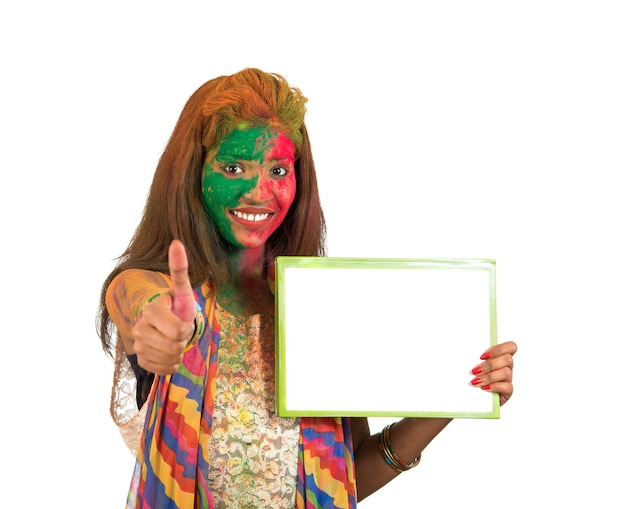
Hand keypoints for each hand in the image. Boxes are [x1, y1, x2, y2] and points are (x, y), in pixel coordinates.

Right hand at [131, 240, 195, 373]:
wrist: (166, 323)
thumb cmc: (177, 306)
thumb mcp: (182, 290)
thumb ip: (179, 268)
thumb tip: (177, 242)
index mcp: (151, 310)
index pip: (178, 331)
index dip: (187, 328)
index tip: (183, 320)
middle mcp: (139, 327)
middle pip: (174, 347)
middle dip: (183, 341)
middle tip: (180, 331)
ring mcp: (138, 344)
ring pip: (170, 359)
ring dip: (178, 352)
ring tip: (174, 340)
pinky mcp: (140, 359)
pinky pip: (163, 370)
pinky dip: (171, 364)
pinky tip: (168, 352)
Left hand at [470, 341, 516, 405]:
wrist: (470, 396)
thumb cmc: (470, 377)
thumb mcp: (471, 364)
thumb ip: (472, 356)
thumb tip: (464, 349)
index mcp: (499, 356)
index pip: (511, 347)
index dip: (499, 349)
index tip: (482, 356)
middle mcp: (506, 366)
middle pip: (507, 359)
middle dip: (489, 365)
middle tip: (474, 371)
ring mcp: (508, 379)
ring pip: (506, 372)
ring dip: (489, 376)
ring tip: (475, 381)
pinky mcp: (508, 392)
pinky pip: (507, 387)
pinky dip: (494, 387)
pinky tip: (484, 388)